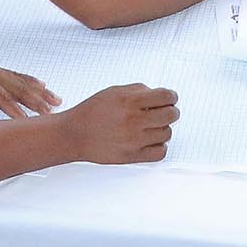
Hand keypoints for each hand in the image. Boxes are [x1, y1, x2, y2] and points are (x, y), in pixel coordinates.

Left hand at [0, 19, 59, 119]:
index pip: (0, 98)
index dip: (14, 110)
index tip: (28, 121)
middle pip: (17, 89)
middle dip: (36, 101)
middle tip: (52, 112)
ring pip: (21, 82)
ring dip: (39, 92)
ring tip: (57, 100)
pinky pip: (16, 75)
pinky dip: (30, 80)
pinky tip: (42, 85)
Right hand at [60, 84, 178, 163]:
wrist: (75, 134)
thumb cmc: (93, 112)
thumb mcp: (114, 92)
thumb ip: (139, 90)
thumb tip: (160, 96)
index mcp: (129, 101)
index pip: (166, 96)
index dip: (172, 96)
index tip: (170, 98)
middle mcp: (133, 120)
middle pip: (171, 115)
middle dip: (171, 111)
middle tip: (165, 112)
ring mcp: (133, 140)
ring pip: (167, 133)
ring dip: (163, 129)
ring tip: (151, 127)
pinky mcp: (132, 156)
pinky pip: (160, 152)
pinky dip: (160, 146)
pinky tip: (150, 140)